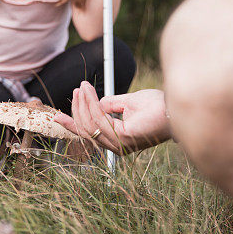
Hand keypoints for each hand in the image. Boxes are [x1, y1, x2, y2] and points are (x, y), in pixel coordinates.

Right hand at [54, 82, 170, 154]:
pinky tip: (89, 92)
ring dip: (83, 103)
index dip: (73, 123)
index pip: (89, 134)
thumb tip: (94, 102)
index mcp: (118, 141)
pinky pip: (99, 119)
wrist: (174, 108)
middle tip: (77, 89)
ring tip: (82, 87)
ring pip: (90, 124)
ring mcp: (120, 144)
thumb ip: (110, 104)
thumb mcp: (128, 103)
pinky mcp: (123, 137)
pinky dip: (91, 104)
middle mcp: (117, 147)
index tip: (58, 114)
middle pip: (86, 130)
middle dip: (77, 109)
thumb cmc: (156, 107)